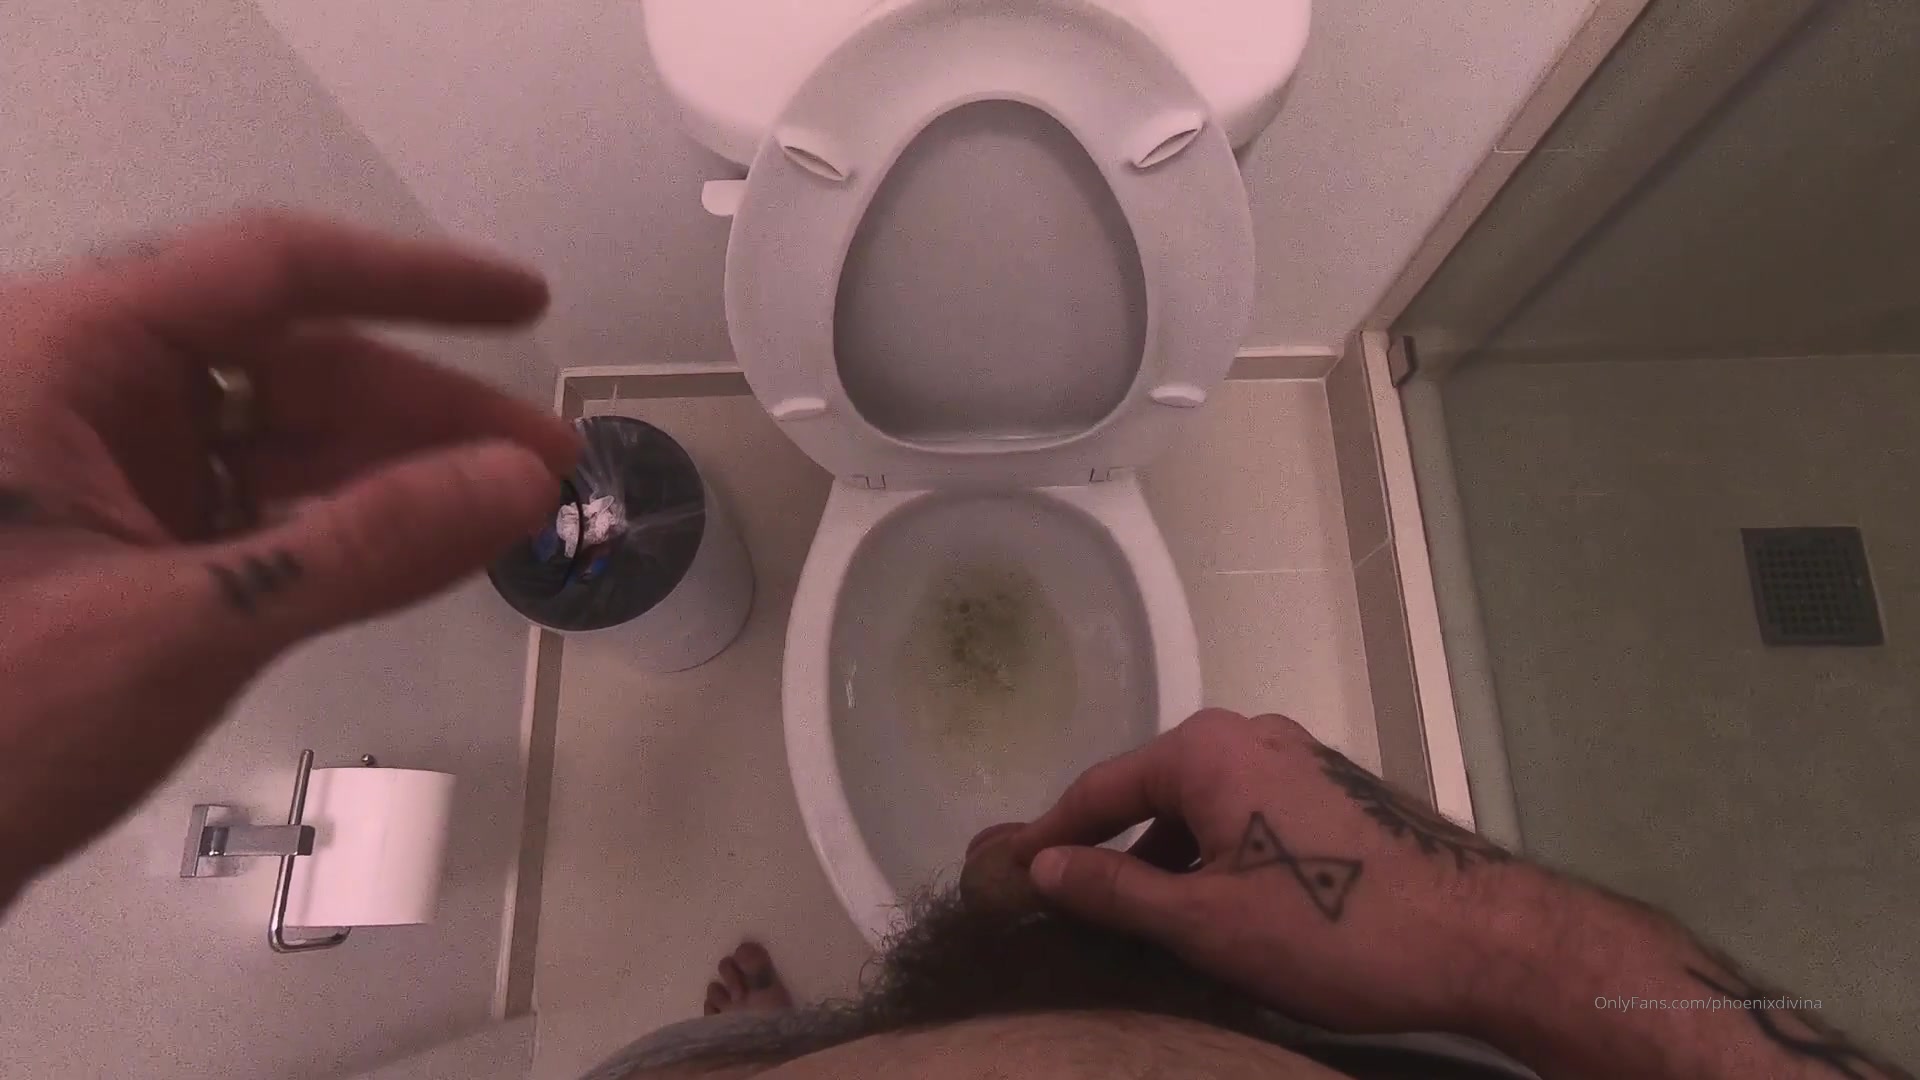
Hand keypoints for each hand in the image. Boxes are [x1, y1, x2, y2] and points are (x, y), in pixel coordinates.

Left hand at [0, 211, 577, 900]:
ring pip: (270, 443)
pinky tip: (424, 553)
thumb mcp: (185, 625)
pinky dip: (335, 533)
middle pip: (282, 363)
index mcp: (55, 355)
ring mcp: (86, 474)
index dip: (412, 281)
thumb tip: (518, 482)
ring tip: (507, 512)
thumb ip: (364, 547)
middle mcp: (72, 392)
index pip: (266, 272)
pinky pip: (244, 512)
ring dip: (390, 475)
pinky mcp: (104, 547)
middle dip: (422, 410)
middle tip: (542, 460)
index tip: (525, 306)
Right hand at [1007, 709, 1523, 1033]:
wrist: (1482, 938)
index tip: (1007, 876)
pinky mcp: (1335, 794)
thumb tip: (1040, 865)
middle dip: (1107, 849)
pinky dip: (1214, 857)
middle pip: (1151, 792)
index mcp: (1207, 750)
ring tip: (1138, 925)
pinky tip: (1213, 911)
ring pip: (1203, 809)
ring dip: (1165, 860)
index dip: (1049, 836)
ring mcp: (1300, 760)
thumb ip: (1113, 890)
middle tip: (1065, 906)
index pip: (1099, 789)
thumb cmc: (1331, 927)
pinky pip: (1247, 816)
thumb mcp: (1204, 922)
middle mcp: (1251, 735)